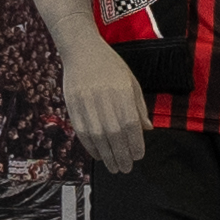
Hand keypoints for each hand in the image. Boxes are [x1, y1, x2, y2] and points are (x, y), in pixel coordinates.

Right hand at [61, 37, 152, 174]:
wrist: (81, 51)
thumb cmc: (110, 66)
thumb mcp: (131, 81)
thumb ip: (139, 106)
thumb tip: (147, 129)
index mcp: (122, 92)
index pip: (130, 124)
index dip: (135, 143)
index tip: (138, 156)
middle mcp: (104, 99)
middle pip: (114, 134)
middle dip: (121, 155)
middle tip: (126, 168)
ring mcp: (86, 103)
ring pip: (97, 137)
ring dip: (106, 155)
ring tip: (113, 167)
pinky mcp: (73, 106)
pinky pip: (82, 132)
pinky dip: (90, 147)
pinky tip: (98, 155)